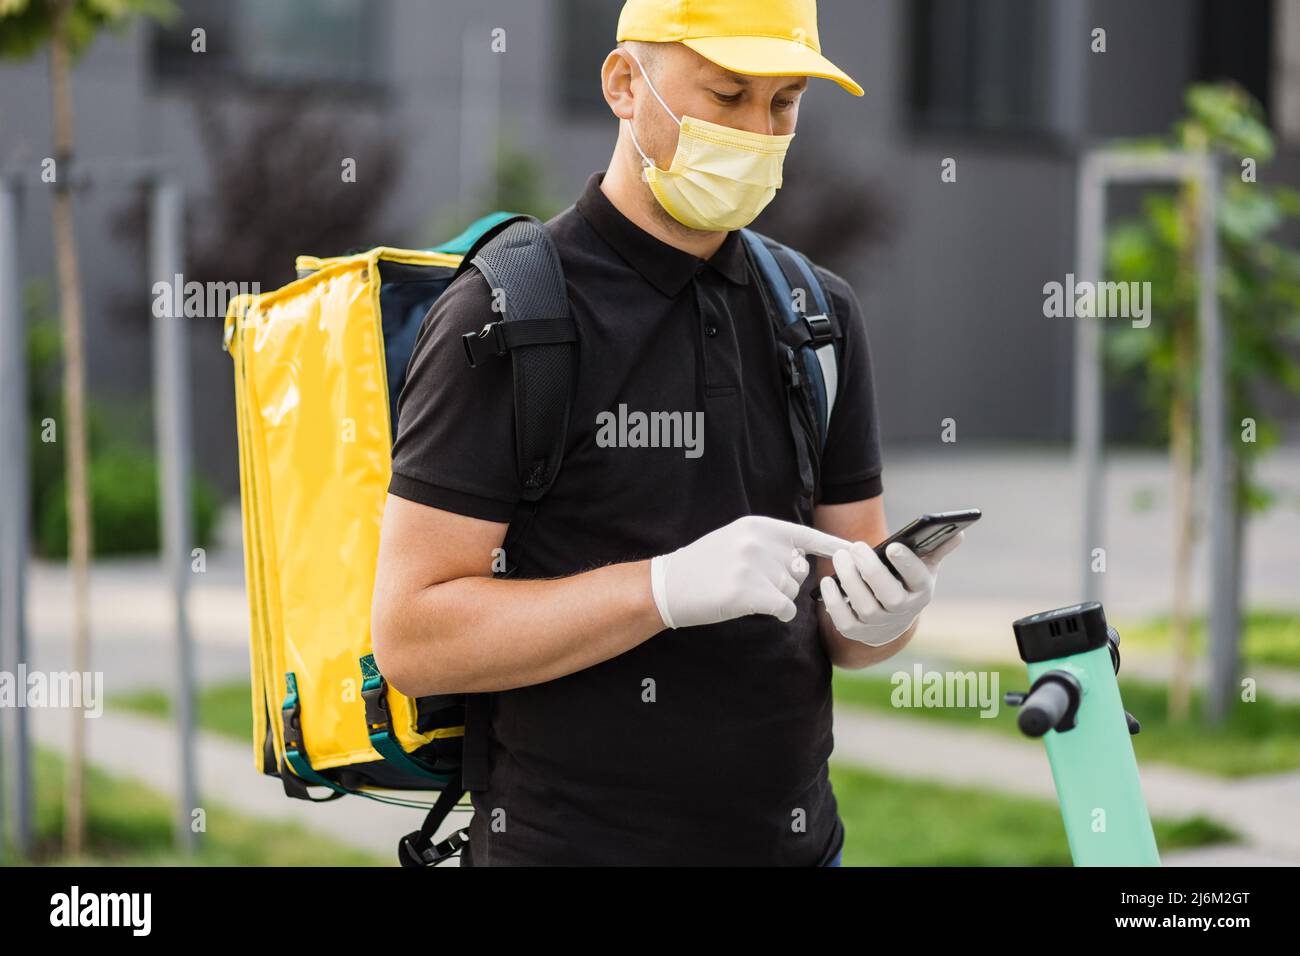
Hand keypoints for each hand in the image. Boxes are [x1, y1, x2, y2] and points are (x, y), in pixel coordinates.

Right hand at [650, 516, 849, 628]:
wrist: (668, 585)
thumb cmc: (703, 567)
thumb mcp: (736, 542)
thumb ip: (769, 546)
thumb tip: (803, 563)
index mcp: (757, 526)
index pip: (806, 536)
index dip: (834, 547)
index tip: (858, 553)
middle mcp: (758, 541)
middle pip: (798, 571)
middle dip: (785, 583)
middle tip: (753, 585)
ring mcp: (752, 566)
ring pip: (791, 591)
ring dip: (776, 599)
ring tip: (744, 594)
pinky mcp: (747, 592)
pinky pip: (784, 608)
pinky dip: (779, 613)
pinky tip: (756, 610)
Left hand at [818, 532, 963, 646]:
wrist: (891, 620)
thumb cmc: (906, 583)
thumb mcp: (923, 566)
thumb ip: (937, 548)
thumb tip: (959, 532)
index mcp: (921, 591)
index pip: (919, 579)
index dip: (907, 564)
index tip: (893, 546)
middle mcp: (903, 611)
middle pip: (889, 595)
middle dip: (871, 570)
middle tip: (855, 547)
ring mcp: (880, 624)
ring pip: (865, 606)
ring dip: (849, 580)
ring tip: (840, 557)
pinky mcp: (858, 633)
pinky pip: (844, 621)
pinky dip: (834, 602)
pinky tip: (827, 581)